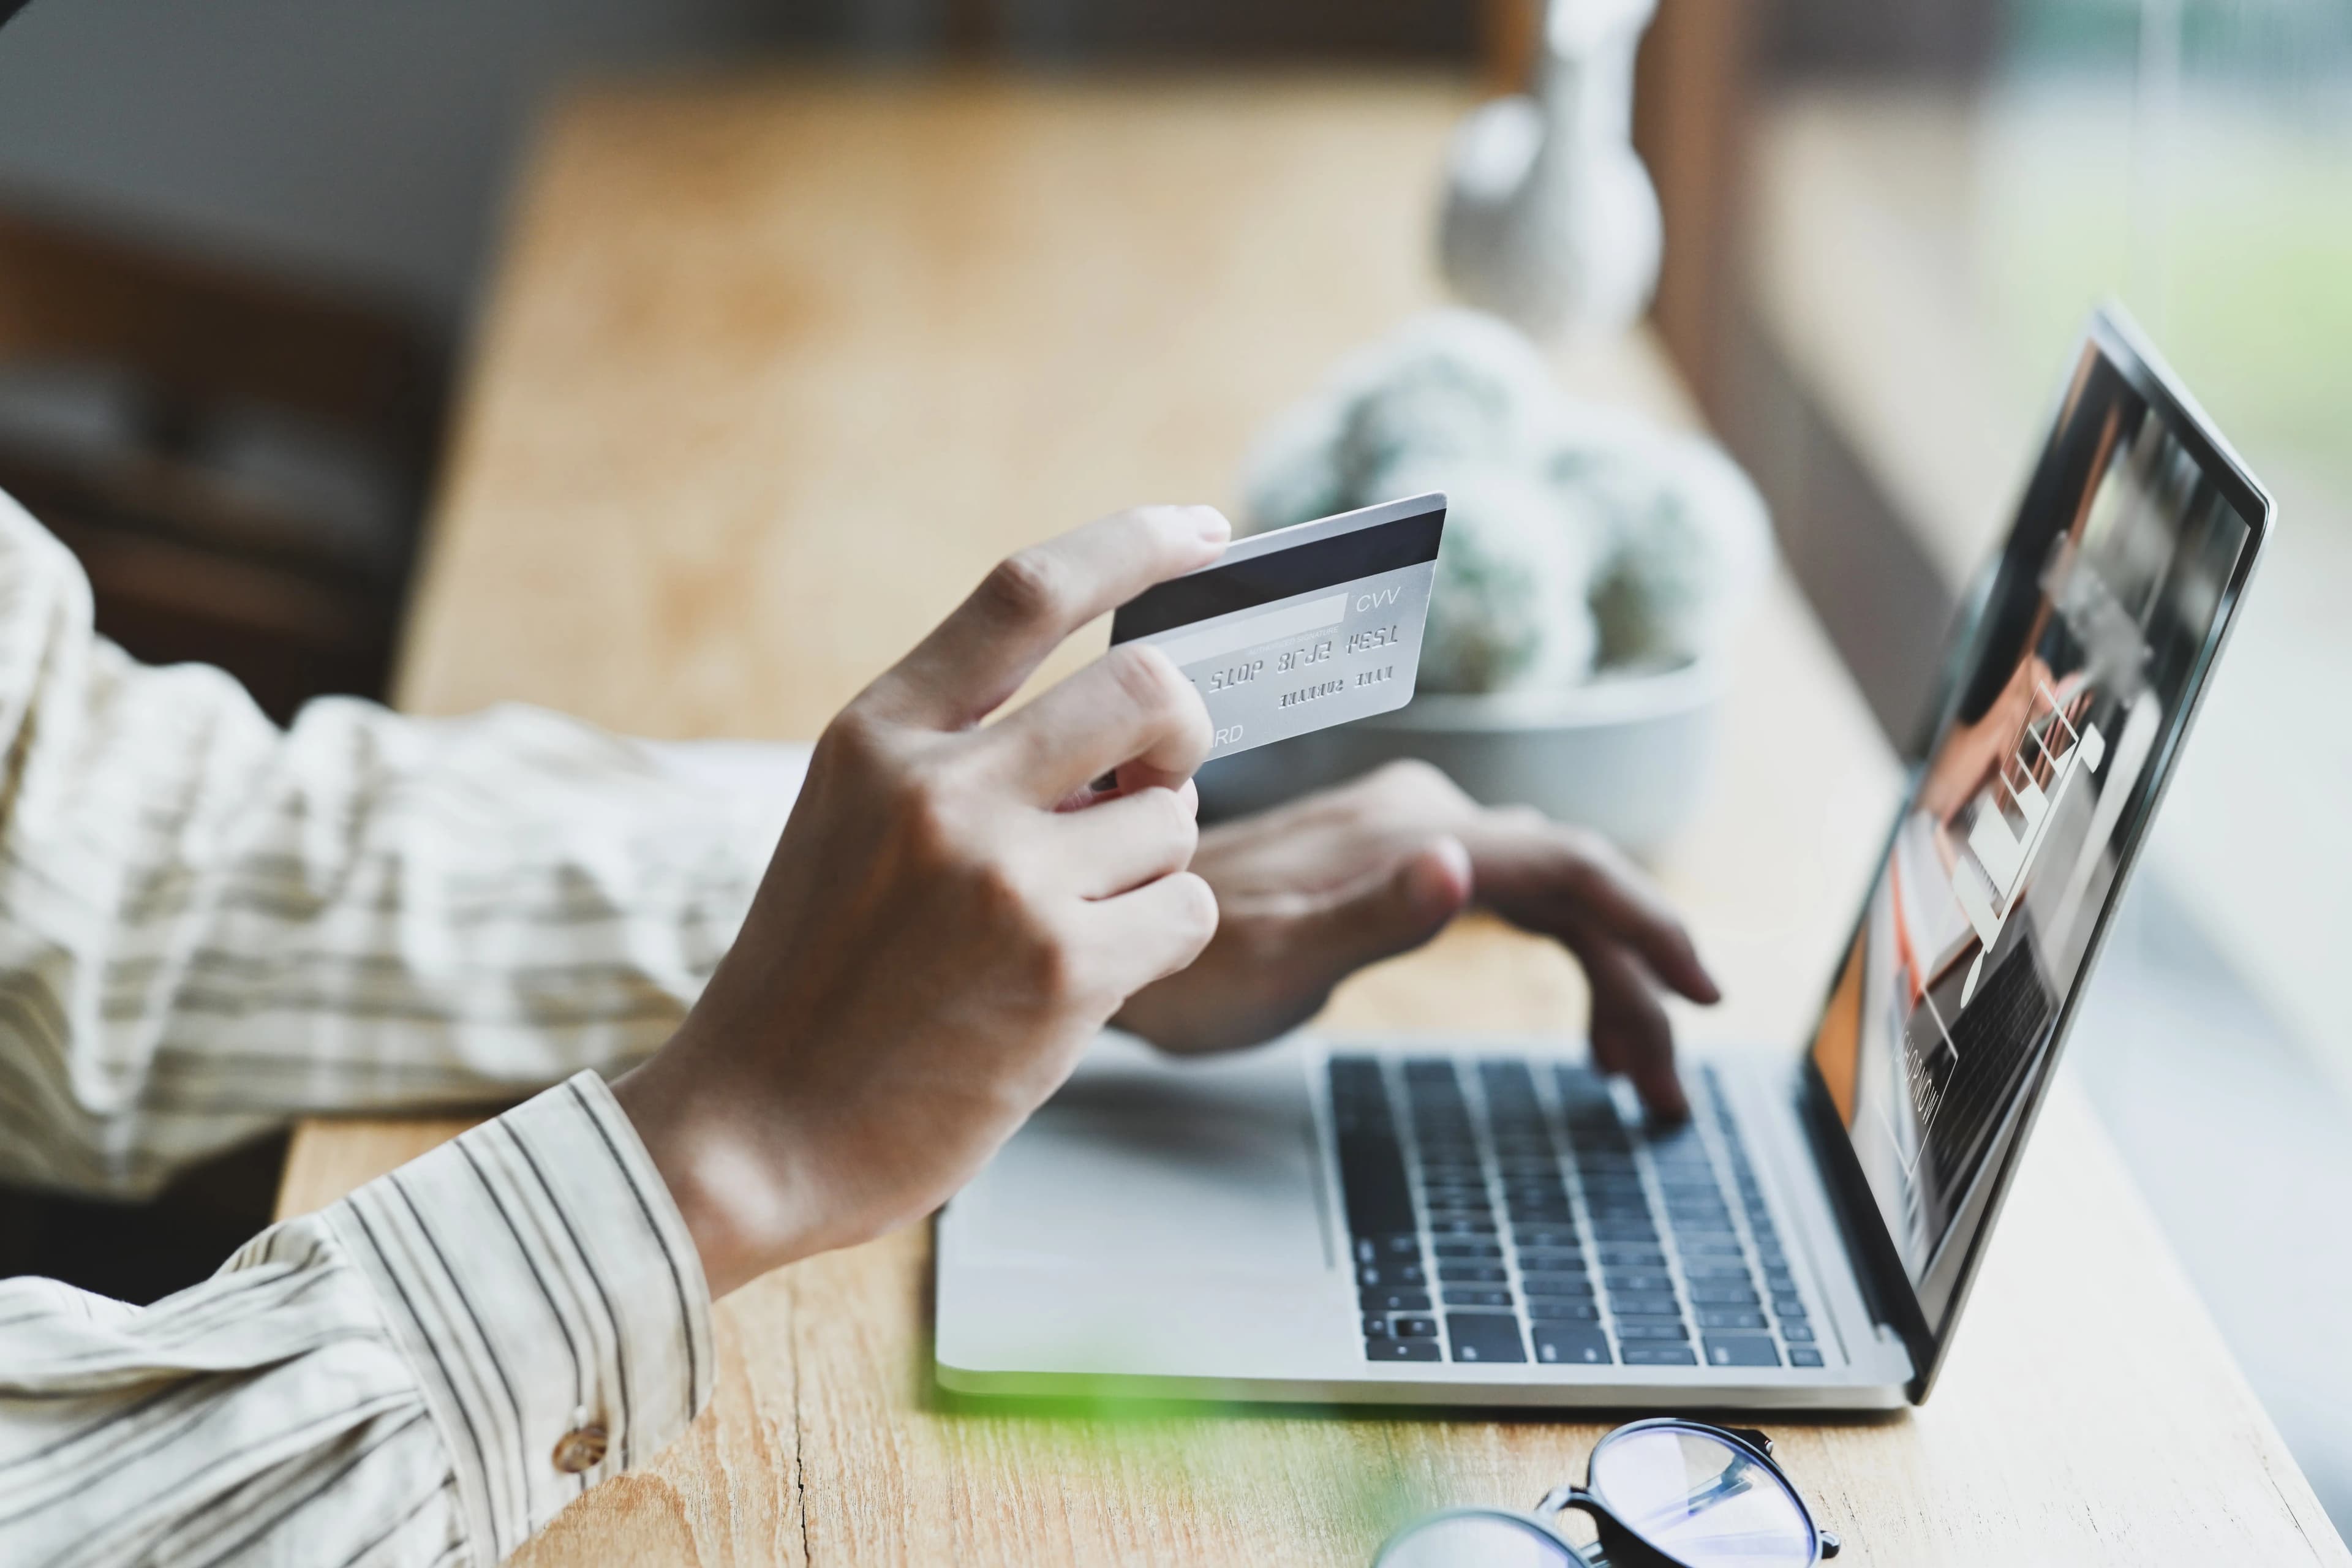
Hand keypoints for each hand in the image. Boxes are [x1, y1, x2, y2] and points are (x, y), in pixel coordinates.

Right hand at [613, 506, 1229, 1295]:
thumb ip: (961, 755)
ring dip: (1152, 864)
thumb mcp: (851, 822)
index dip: (1136, 543)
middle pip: (1150, 692)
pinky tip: (1082, 980)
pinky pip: (1186, 914)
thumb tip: (1122, 721)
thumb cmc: (815, 980)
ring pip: (1175, 819)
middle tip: (1152, 784)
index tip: (1207, 530)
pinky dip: (1159, 941)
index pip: (1029, 589)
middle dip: (1181, 735)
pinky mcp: (1064, 974)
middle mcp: (942, 790)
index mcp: (879, 736)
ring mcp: (1006, 881)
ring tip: (1072, 917)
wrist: (750, 1136)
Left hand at [1111, 760, 1718, 1117]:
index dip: (1646, 923)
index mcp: (1409, 831)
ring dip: (1609, 980)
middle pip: (1574, 885)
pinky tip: (1580, 1023)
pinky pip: (1516, 905)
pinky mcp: (1401, 866)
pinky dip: (1566, 961)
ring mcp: (1414, 837)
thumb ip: (1369, 914)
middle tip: (1664, 1092)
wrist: (1109, 939)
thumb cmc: (1182, 973)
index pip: (1567, 865)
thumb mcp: (1270, 958)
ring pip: (1553, 897)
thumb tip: (1457, 863)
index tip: (1705, 992)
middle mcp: (1424, 816)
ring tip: (1636, 1080)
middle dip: (1637, 980)